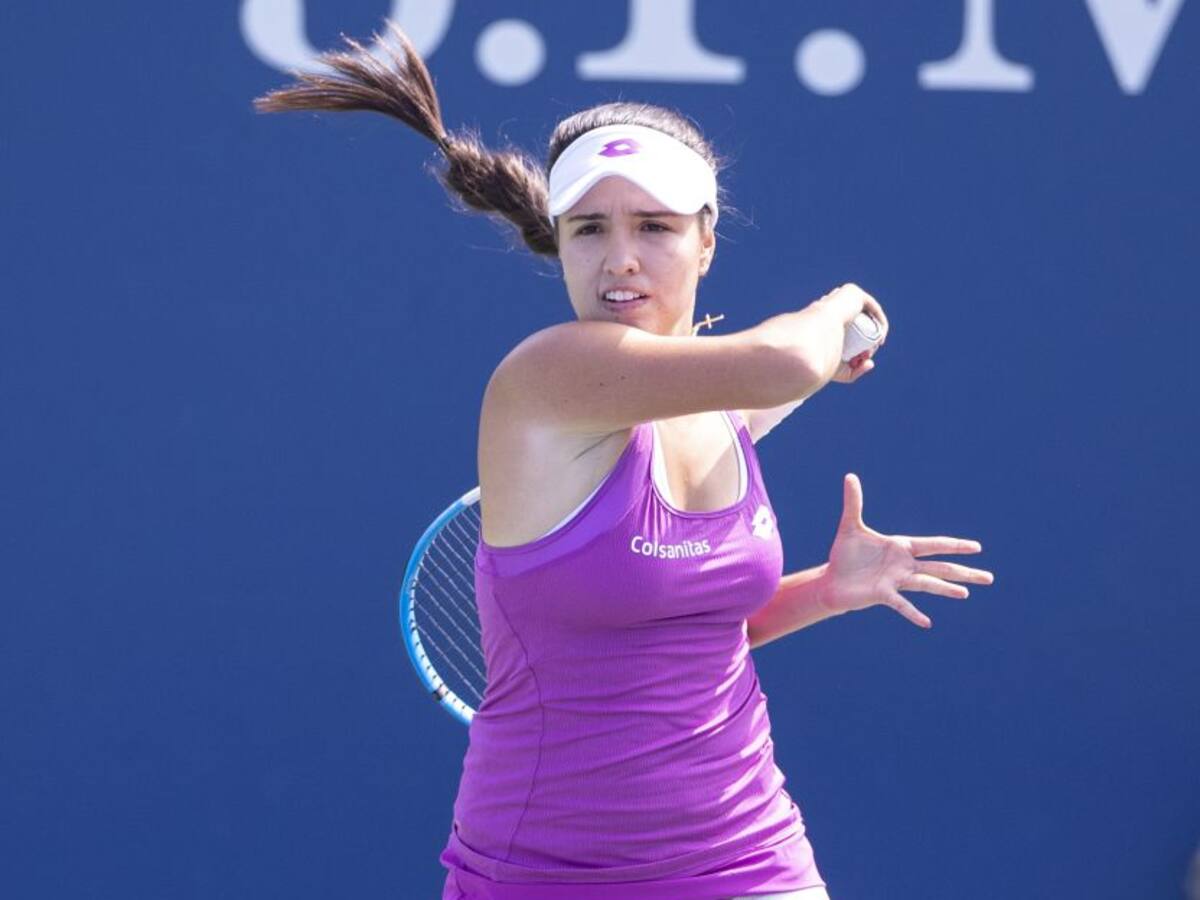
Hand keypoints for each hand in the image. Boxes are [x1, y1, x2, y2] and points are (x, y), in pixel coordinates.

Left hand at [822, 474, 993, 627]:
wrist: (832, 579)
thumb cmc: (845, 555)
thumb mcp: (850, 526)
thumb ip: (853, 502)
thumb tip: (849, 475)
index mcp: (901, 547)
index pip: (933, 545)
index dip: (954, 545)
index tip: (976, 547)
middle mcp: (904, 566)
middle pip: (940, 568)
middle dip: (963, 571)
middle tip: (989, 578)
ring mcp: (896, 581)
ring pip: (926, 584)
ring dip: (945, 589)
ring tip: (965, 593)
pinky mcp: (883, 595)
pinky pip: (901, 605)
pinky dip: (913, 613)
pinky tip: (927, 622)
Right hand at [826, 284, 887, 383]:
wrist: (815, 334)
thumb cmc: (821, 354)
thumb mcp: (838, 371)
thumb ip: (853, 373)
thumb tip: (871, 363)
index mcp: (822, 322)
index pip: (846, 335)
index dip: (857, 349)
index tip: (858, 360)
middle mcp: (832, 307)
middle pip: (858, 327)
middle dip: (866, 343)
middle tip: (866, 356)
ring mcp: (841, 298)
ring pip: (865, 319)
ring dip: (873, 335)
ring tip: (873, 348)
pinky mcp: (853, 293)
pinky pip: (871, 309)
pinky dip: (879, 323)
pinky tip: (881, 336)